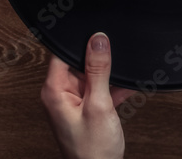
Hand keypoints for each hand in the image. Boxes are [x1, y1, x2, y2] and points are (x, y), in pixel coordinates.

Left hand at [41, 32, 133, 158]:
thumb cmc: (92, 150)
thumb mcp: (98, 104)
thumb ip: (98, 70)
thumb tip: (98, 41)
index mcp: (54, 90)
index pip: (62, 53)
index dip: (80, 41)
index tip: (99, 35)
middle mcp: (61, 93)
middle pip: (80, 62)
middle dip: (100, 60)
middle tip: (115, 63)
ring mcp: (75, 100)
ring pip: (94, 74)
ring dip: (110, 75)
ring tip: (121, 80)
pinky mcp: (87, 107)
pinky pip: (102, 88)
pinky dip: (115, 88)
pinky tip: (127, 88)